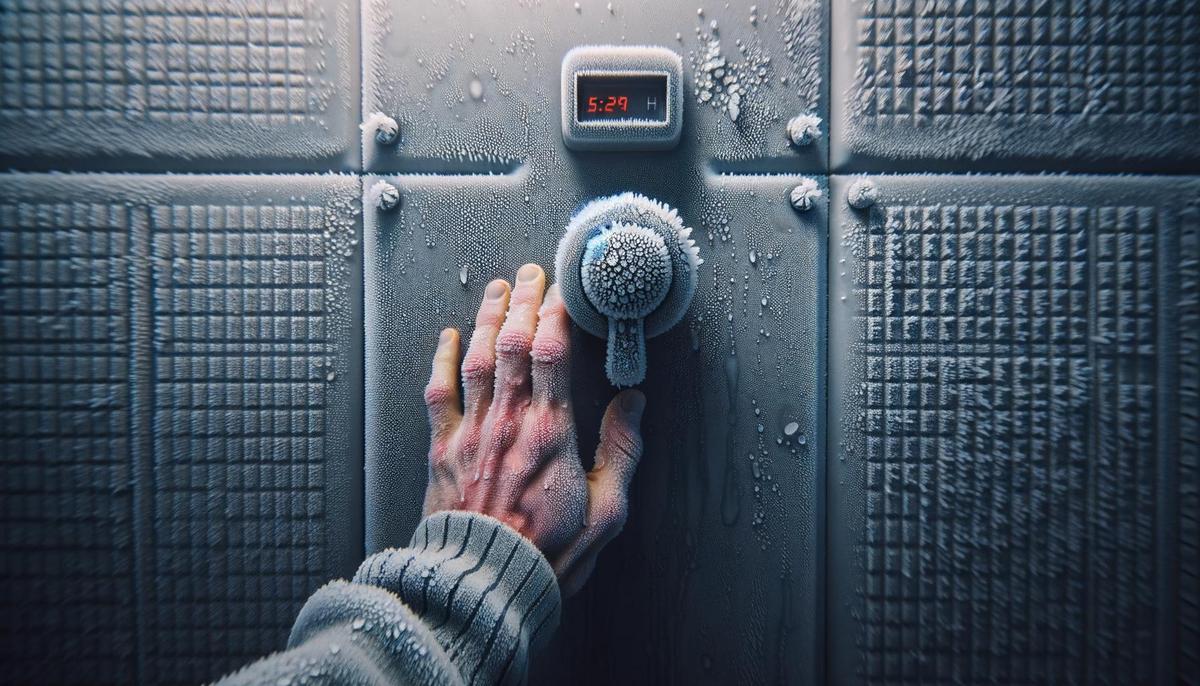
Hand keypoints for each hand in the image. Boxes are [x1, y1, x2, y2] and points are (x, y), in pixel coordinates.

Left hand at [422, 263, 645, 595]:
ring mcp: (471, 432)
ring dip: (489, 318)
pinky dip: (443, 359)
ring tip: (498, 289)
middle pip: (513, 343)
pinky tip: (449, 337)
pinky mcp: (443, 449)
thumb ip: (621, 452)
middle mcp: (507, 421)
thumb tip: (633, 405)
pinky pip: (439, 391)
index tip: (563, 290)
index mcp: (551, 431)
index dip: (555, 312)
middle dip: (523, 301)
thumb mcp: (606, 511)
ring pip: (478, 357)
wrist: (484, 584)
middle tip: (531, 274)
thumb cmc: (548, 554)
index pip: (551, 352)